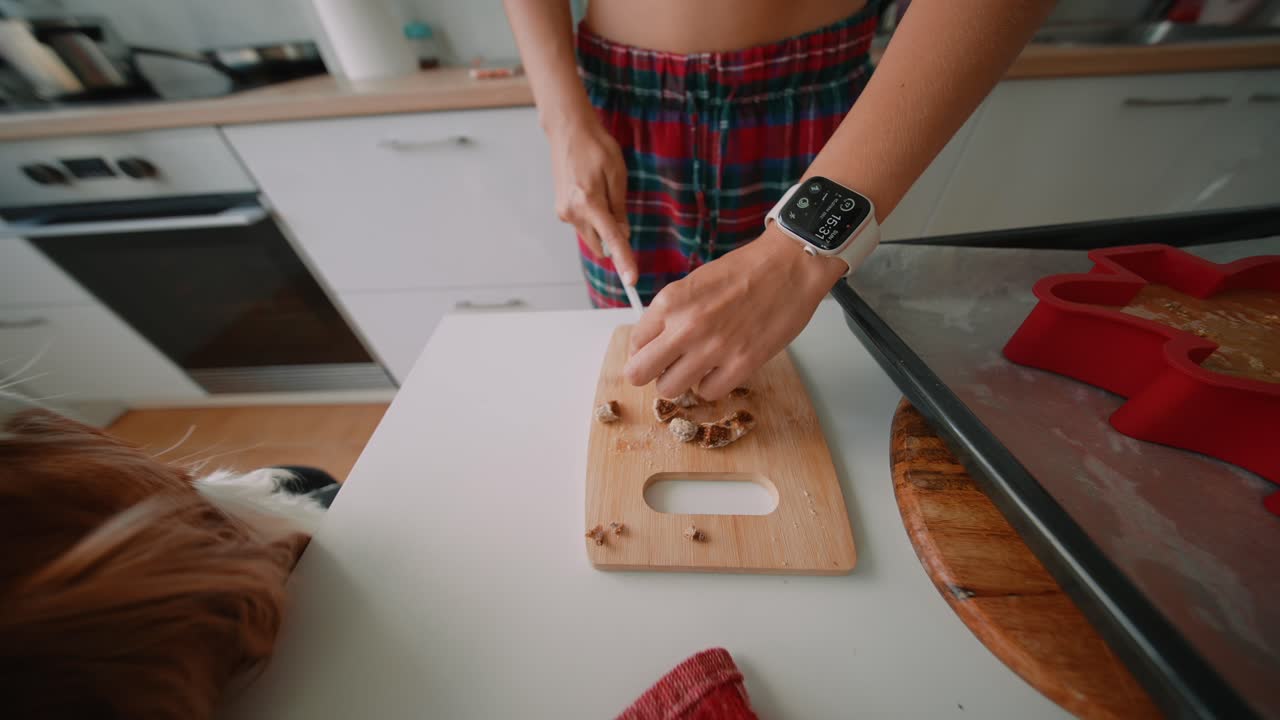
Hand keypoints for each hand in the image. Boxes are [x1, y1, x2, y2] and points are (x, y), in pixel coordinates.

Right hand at [546, 114, 637, 284]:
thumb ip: (619, 208)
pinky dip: (592, 219)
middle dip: (612, 240)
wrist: (568, 131)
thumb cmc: (596, 147)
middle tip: (618, 211)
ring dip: (602, 227)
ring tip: (601, 193)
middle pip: (599, 245)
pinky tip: (591, 193)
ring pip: (591, 236)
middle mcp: (572, 212)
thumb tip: (623, 234)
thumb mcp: (617, 174)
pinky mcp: (560, 210)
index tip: (631, 280)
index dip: (624, 261)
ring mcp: (563, 212)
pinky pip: (582, 225)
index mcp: (589, 202)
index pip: (612, 239)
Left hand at [624, 226, 846, 399]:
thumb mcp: (694, 283)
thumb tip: (654, 344)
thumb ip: (671, 313)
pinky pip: (707, 392)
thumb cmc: (745, 271)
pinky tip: (722, 367)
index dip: (644, 350)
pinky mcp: (741, 364)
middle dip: (650, 373)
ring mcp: (713, 348)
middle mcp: (686, 327)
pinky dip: (711, 384)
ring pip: (669, 389)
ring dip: (681, 381)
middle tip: (668, 368)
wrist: (789, 266)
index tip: (658, 350)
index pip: (634, 344)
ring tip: (698, 367)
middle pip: (638, 374)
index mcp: (670, 302)